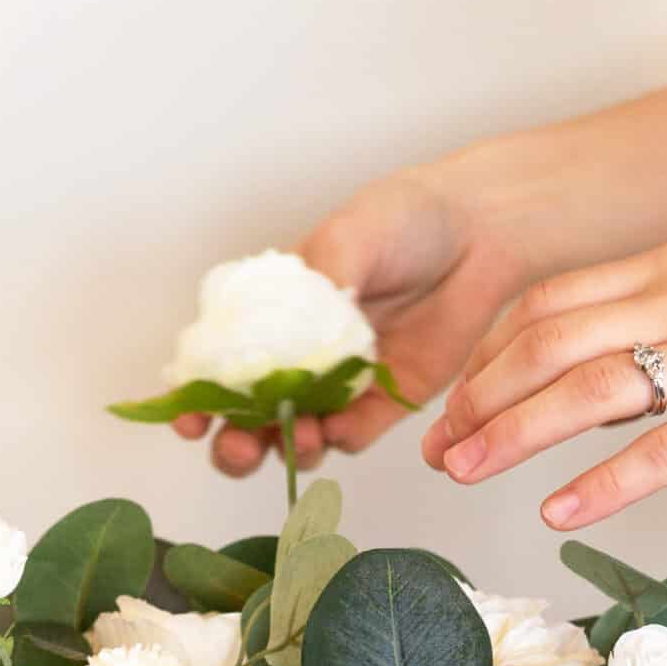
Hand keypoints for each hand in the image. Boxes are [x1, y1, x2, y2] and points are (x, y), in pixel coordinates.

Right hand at [178, 162, 531, 476]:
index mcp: (270, 314)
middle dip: (235, 444)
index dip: (194, 399)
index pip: (217, 365)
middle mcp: (298, 355)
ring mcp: (340, 382)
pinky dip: (341, 438)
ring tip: (299, 436)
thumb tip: (296, 332)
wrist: (479, 230)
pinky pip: (355, 433)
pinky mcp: (386, 399)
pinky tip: (338, 428)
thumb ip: (316, 282)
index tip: (187, 419)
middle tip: (241, 447)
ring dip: (287, 447)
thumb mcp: (347, 235)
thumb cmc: (405, 218)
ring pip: (297, 437)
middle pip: (249, 419)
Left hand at [419, 232, 666, 527]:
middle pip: (547, 342)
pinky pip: (665, 449)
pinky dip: (601, 482)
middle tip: (437, 450)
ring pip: (587, 389)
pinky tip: (559, 513)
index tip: (454, 403)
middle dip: (478, 398)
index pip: (550, 303)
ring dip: (512, 434)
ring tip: (463, 474)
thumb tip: (602, 382)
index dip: (488, 355)